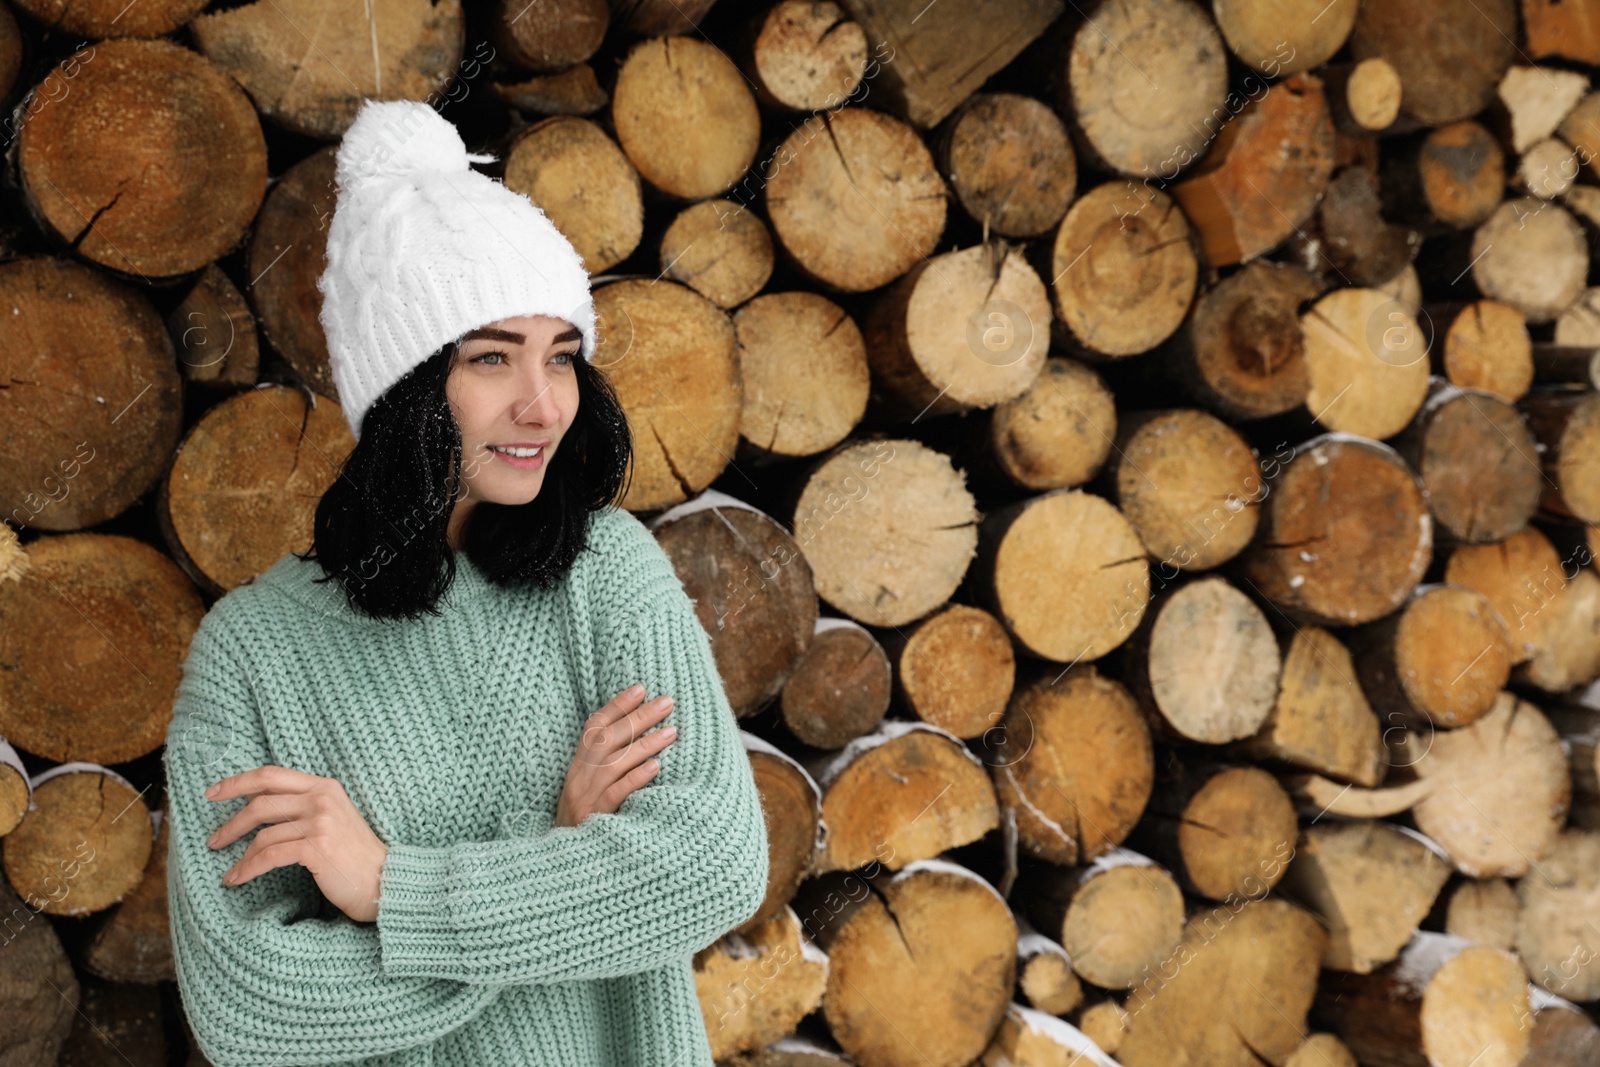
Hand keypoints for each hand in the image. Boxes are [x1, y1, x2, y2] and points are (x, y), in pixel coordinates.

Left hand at [205, 766, 388, 923]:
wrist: (384, 880)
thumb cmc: (355, 854)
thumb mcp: (331, 819)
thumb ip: (302, 806)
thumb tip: (256, 804)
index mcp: (324, 786)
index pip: (271, 775)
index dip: (238, 782)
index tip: (213, 793)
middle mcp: (322, 798)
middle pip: (261, 803)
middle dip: (231, 823)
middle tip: (214, 840)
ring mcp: (320, 822)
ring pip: (263, 834)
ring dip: (240, 855)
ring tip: (231, 871)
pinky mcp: (316, 847)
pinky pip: (269, 856)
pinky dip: (248, 869)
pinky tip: (237, 879)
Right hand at [556, 684, 677, 828]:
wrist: (562, 866)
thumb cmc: (584, 826)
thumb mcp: (589, 792)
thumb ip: (607, 767)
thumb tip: (641, 739)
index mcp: (576, 768)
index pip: (594, 727)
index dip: (616, 705)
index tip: (640, 688)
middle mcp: (578, 779)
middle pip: (608, 739)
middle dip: (639, 717)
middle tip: (667, 702)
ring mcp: (585, 799)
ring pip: (615, 762)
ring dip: (645, 744)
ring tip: (672, 731)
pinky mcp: (594, 818)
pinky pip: (616, 793)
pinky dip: (636, 778)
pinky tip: (656, 767)